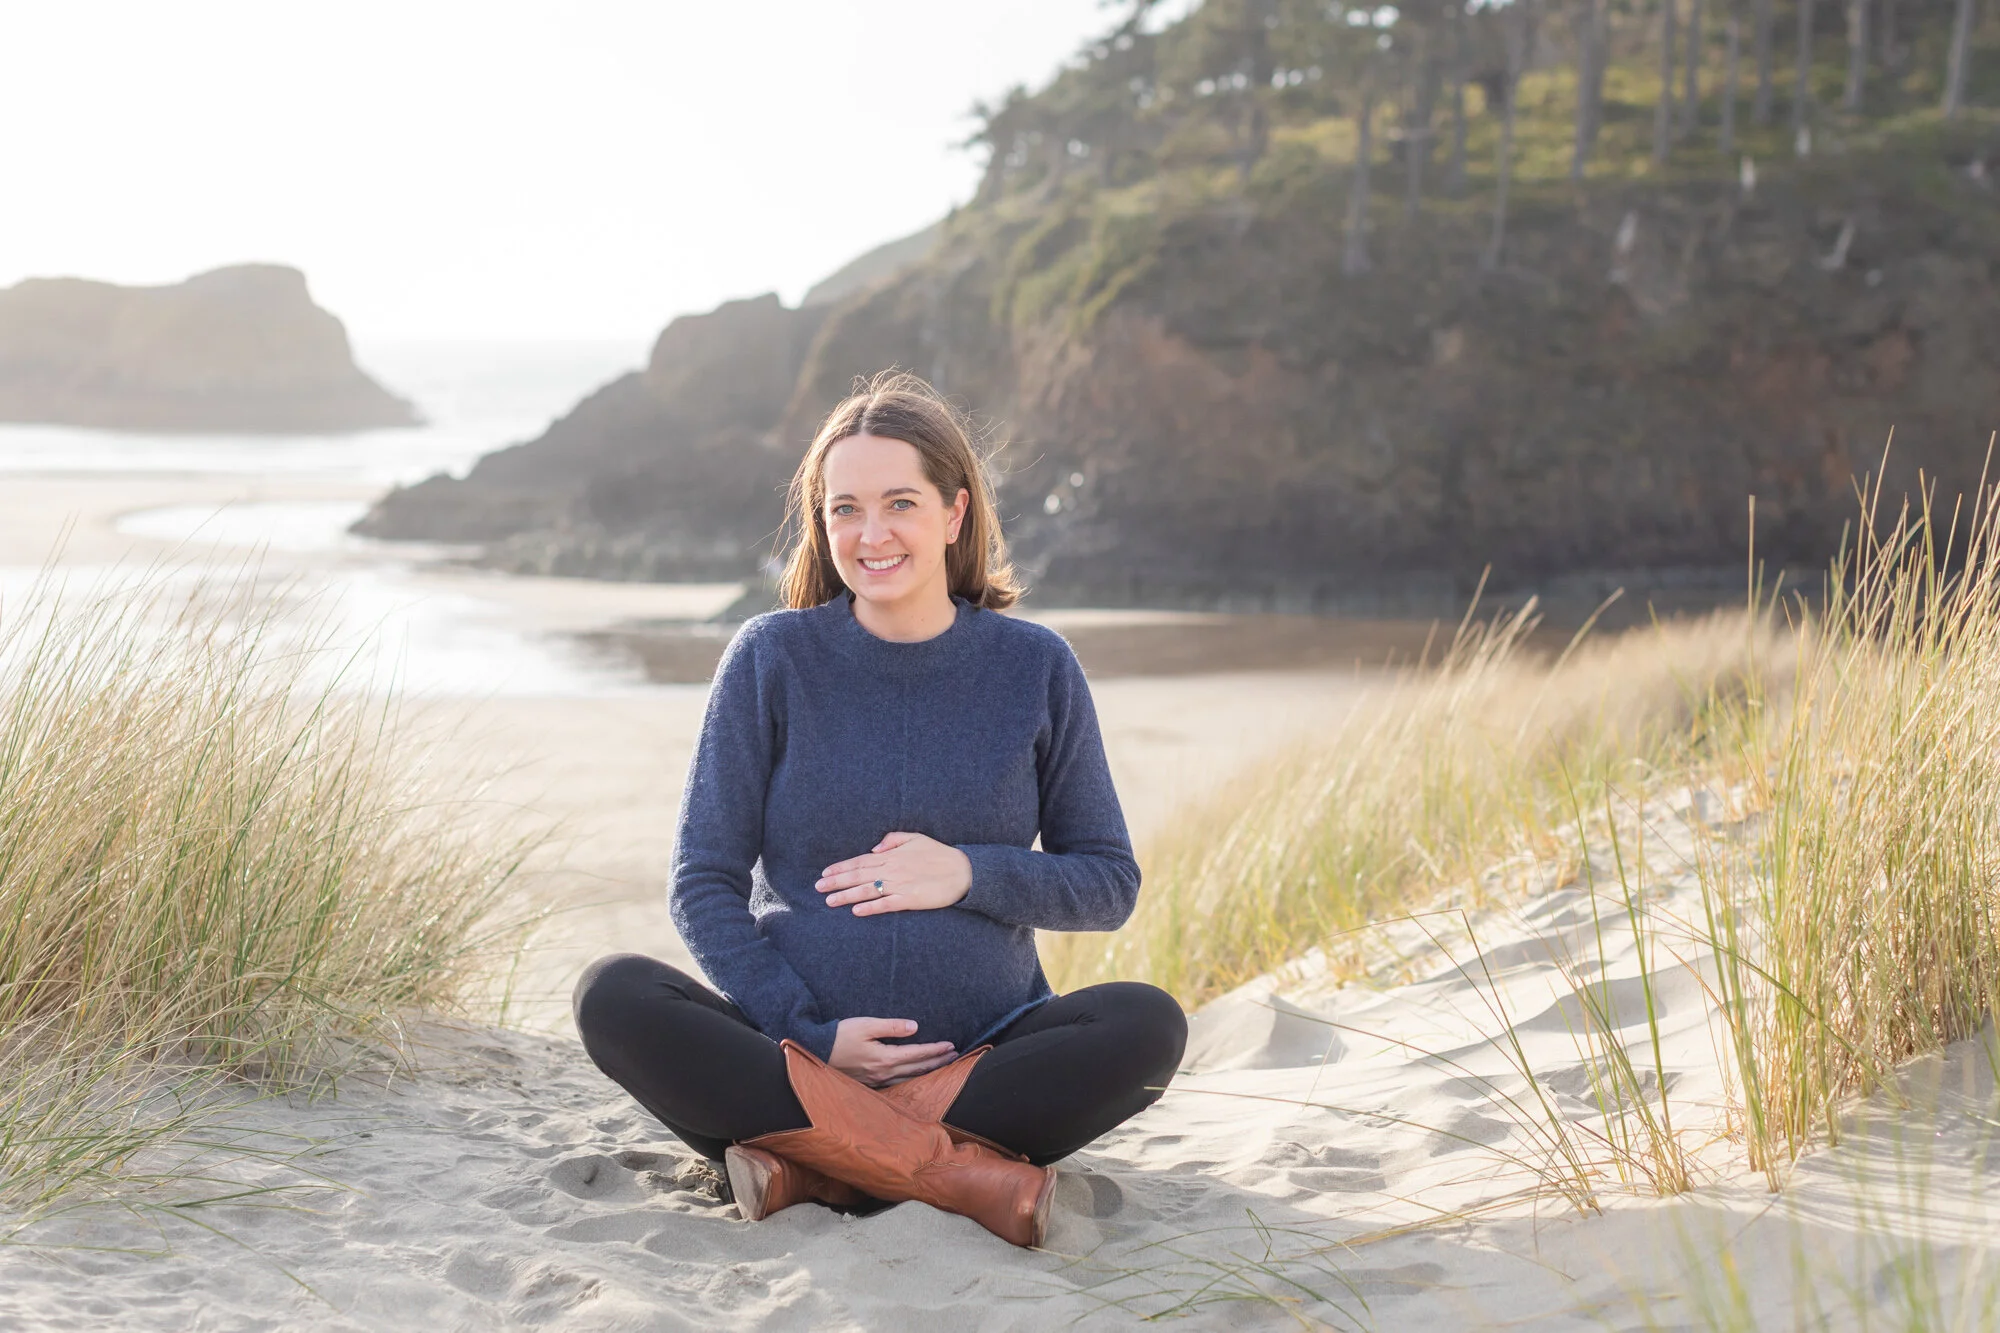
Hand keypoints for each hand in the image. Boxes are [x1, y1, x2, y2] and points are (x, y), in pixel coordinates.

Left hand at [817, 831, 971, 916]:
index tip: (825, 872)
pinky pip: (887, 904)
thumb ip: (893, 839)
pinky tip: (857, 911)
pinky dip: (871, 907)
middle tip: (818, 887)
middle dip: (836, 881)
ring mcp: (901, 885)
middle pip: (859, 875)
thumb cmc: (940, 854)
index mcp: (892, 855)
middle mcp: (893, 869)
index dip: (841, 867)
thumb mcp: (916, 838)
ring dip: (847, 896)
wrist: (963, 871)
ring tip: (829, 901)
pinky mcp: (910, 900)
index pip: (861, 861)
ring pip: (868, 890)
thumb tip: (874, 847)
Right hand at [830, 1017, 956, 1087]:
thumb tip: (914, 1027)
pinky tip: (914, 1076)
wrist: (813, 1053)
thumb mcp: (865, 1025)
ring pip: (909, 1079)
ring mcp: (876, 1081)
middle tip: (955, 1056)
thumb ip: (891, 1026)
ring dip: (927, 1072)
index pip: (918, 1054)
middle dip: (937, 1062)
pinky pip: (897, 1083)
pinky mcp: (869, 1084)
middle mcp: (883, 1073)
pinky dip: (911, 1078)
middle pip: (917, 1069)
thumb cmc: (838, 1036)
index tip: (952, 1046)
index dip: (936, 1050)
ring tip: (940, 1066)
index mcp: (885, 1058)